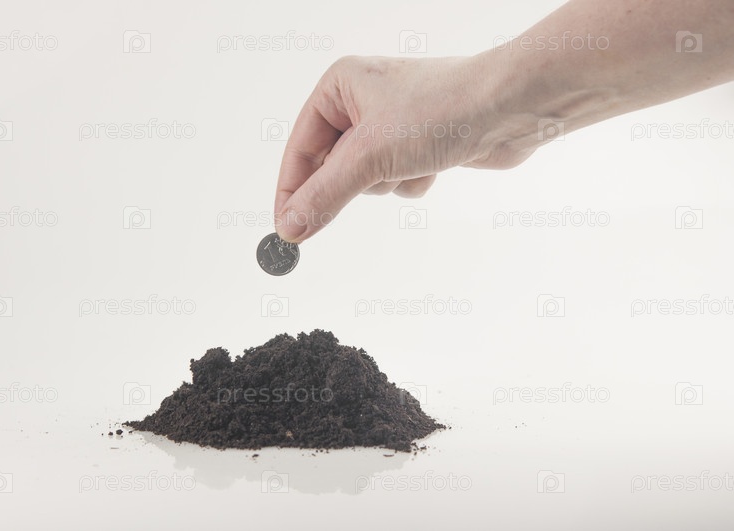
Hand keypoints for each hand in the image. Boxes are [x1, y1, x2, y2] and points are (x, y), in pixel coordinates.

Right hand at [272, 55, 535, 242]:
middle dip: (354, 181)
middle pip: (331, 167)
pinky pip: (396, 181)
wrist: (511, 107)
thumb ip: (325, 195)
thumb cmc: (441, 110)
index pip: (300, 148)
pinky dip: (412, 181)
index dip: (291, 190)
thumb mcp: (370, 156)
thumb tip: (290, 227)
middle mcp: (362, 102)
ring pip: (365, 179)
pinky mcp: (418, 145)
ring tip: (412, 160)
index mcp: (339, 87)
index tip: (285, 229)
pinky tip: (434, 164)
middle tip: (363, 192)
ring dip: (387, 182)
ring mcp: (392, 125)